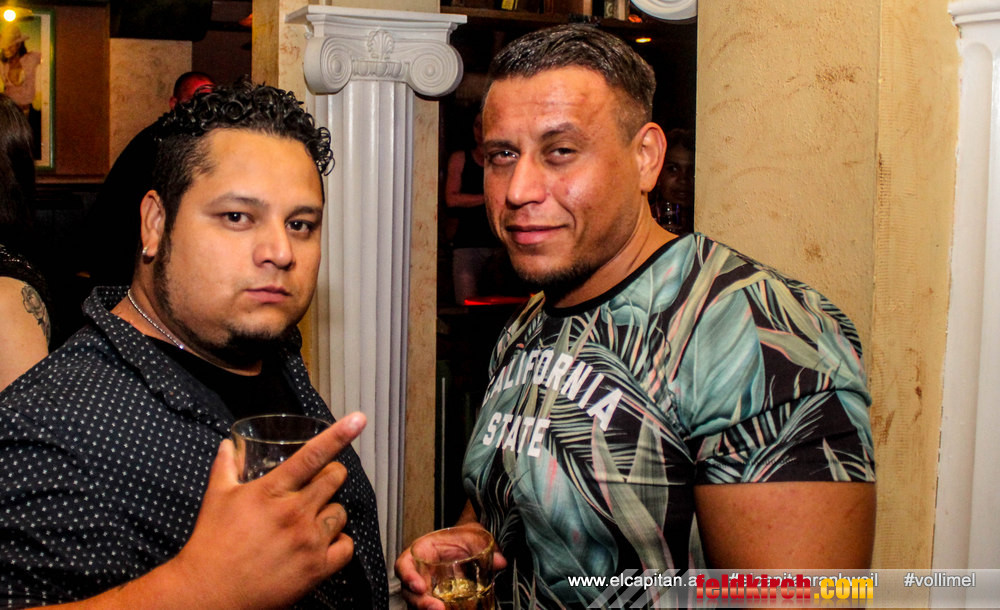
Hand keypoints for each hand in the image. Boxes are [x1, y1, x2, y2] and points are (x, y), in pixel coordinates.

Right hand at [168, 412, 366, 608]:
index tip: (358, 419)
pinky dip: (338, 544)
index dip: (339, 435)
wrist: (209, 594)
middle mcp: (294, 513)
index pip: (312, 456)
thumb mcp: (216, 498)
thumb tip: (229, 445)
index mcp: (271, 492)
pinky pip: (346, 547)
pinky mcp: (316, 569)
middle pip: (335, 479)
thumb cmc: (211, 545)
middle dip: (330, 476)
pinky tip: (322, 543)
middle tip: (317, 485)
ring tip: (310, 520)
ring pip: (341, 512)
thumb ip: (226, 467)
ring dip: (330, 512)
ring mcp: (308, 541)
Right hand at [395, 523, 507, 609]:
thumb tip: (501, 561)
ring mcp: (427, 588)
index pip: (404, 564)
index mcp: (421, 552)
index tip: (419, 586)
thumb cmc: (462, 537)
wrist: (467, 543)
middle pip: (410, 591)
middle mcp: (420, 572)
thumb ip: (484, 546)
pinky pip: (431, 608)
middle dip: (421, 603)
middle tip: (437, 608)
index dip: (407, 576)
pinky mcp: (436, 599)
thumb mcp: (473, 536)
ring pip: (418, 604)